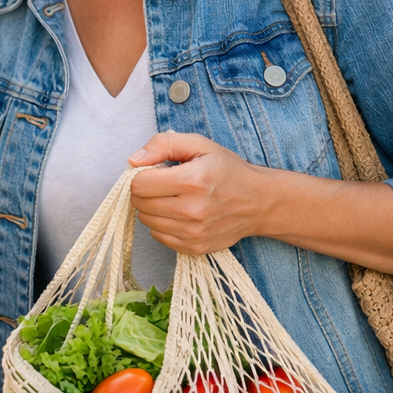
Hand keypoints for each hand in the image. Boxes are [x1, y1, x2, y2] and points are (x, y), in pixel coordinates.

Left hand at [126, 133, 271, 254]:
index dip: (142, 175)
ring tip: (174, 198)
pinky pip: (158, 237)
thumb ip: (163, 144)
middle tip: (164, 185)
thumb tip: (133, 160)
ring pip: (146, 221)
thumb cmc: (227, 170)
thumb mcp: (199, 145)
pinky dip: (163, 225)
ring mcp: (194, 233)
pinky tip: (180, 214)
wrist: (259, 202)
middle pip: (140, 203)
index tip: (155, 172)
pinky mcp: (195, 248)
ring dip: (153, 208)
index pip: (139, 184)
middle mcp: (193, 210)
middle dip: (146, 191)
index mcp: (193, 181)